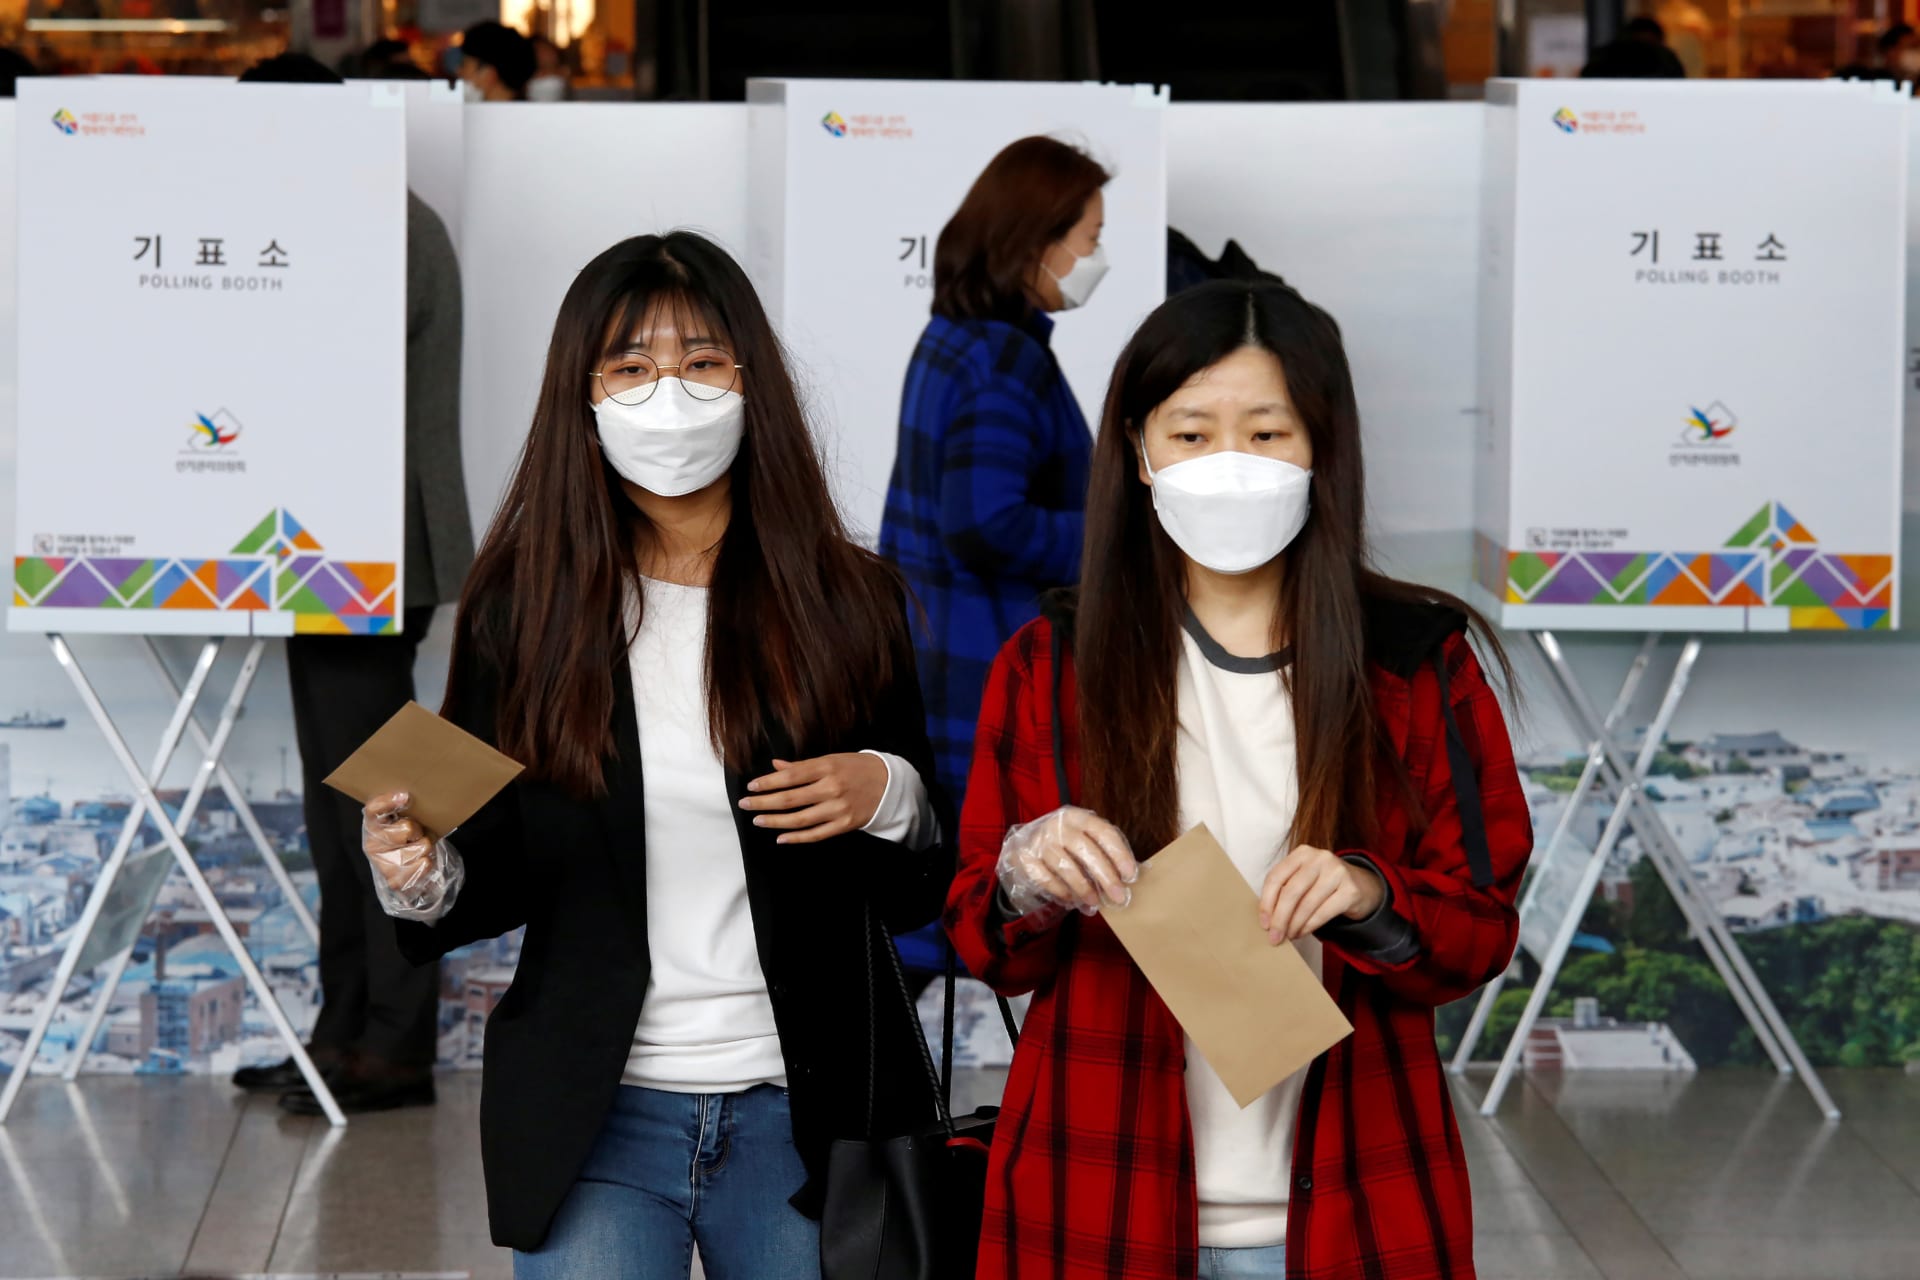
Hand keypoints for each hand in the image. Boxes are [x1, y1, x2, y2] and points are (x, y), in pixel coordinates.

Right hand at [361, 791, 438, 893]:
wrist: (411, 871)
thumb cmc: (409, 839)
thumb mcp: (406, 820)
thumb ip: (405, 809)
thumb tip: (409, 798)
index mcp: (373, 825)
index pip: (373, 809)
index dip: (387, 801)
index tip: (406, 797)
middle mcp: (372, 844)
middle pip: (407, 829)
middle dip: (419, 830)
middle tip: (418, 834)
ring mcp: (382, 863)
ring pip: (419, 848)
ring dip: (426, 847)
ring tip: (420, 848)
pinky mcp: (394, 880)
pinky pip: (423, 865)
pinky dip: (428, 862)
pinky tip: (422, 861)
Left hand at [739, 753, 888, 844]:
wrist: (890, 784)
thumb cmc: (856, 768)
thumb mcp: (831, 759)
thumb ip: (803, 765)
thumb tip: (775, 766)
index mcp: (826, 767)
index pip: (790, 776)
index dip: (768, 782)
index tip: (751, 786)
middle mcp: (831, 787)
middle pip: (790, 798)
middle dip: (763, 802)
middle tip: (745, 804)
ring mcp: (838, 808)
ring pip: (800, 819)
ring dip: (775, 821)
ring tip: (758, 820)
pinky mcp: (845, 825)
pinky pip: (816, 834)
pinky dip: (797, 838)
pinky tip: (781, 838)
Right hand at [997, 807, 1138, 915]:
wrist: (1025, 841)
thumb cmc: (1064, 841)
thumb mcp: (1083, 836)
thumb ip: (1103, 850)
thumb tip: (1129, 875)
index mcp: (1078, 817)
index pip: (1103, 832)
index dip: (1119, 854)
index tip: (1130, 875)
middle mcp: (1058, 826)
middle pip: (1086, 851)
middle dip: (1105, 876)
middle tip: (1119, 896)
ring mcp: (1040, 842)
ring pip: (1066, 867)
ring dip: (1084, 888)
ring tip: (1095, 902)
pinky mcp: (1026, 858)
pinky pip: (1046, 879)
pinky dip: (1061, 891)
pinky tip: (1071, 899)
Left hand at [1258, 846, 1386, 943]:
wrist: (1362, 885)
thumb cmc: (1323, 884)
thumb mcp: (1303, 878)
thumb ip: (1286, 890)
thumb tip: (1267, 919)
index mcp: (1302, 853)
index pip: (1276, 877)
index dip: (1267, 902)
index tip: (1263, 923)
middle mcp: (1319, 858)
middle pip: (1291, 891)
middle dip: (1279, 918)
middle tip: (1274, 936)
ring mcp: (1337, 872)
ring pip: (1307, 904)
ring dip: (1294, 925)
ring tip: (1289, 936)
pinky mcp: (1350, 890)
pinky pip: (1323, 913)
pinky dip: (1309, 926)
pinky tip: (1302, 933)